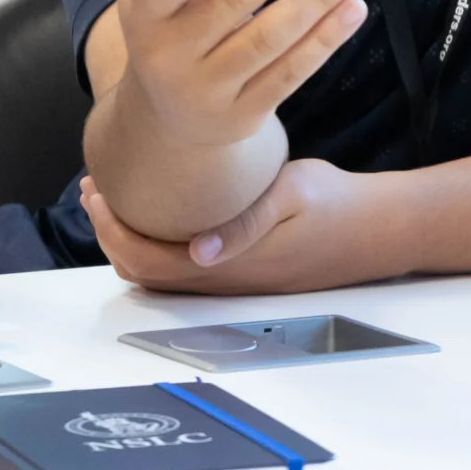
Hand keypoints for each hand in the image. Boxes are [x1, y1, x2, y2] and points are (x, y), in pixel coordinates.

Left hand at [81, 159, 404, 293]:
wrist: (374, 230)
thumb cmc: (333, 205)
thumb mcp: (290, 196)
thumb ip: (243, 223)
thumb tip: (199, 249)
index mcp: (228, 264)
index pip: (148, 261)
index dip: (112, 231)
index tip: (98, 191)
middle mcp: (222, 281)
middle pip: (143, 273)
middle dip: (110, 233)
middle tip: (97, 188)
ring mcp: (231, 280)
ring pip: (160, 274)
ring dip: (131, 238)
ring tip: (118, 196)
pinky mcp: (241, 272)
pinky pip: (182, 268)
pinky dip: (156, 242)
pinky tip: (160, 209)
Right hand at [109, 0, 371, 148]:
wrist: (166, 119)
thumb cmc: (164, 28)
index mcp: (143, 15)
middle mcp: (169, 56)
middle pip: (232, 1)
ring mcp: (207, 89)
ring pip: (269, 39)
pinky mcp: (243, 115)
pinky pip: (289, 74)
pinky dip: (323, 41)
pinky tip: (352, 9)